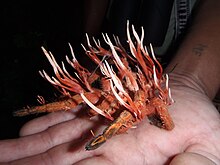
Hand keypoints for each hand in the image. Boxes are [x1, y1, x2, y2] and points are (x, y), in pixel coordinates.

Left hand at [0, 73, 219, 164]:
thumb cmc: (199, 122)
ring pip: (56, 141)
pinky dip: (44, 123)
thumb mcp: (205, 148)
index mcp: (128, 160)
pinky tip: (25, 130)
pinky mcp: (97, 108)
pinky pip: (65, 117)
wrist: (184, 92)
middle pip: (59, 162)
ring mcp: (98, 126)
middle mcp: (106, 146)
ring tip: (1, 154)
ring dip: (28, 149)